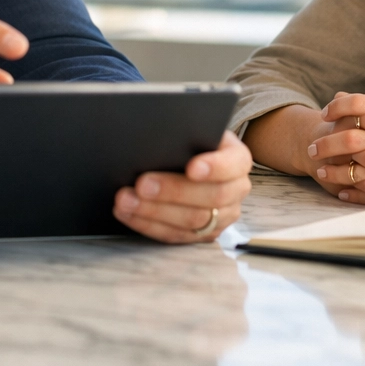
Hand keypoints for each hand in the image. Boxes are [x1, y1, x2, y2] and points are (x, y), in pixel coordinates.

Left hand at [114, 131, 252, 243]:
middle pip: (211, 196)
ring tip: (126, 200)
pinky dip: (148, 224)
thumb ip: (184, 133)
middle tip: (142, 184)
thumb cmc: (190, 140)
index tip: (191, 167)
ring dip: (154, 211)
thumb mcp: (194, 130)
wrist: (191, 158)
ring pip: (192, 221)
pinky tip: (127, 213)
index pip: (233, 164)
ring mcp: (222, 216)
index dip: (214, 167)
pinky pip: (176, 235)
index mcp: (238, 159)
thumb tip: (159, 135)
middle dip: (173, 191)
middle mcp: (236, 190)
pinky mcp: (203, 234)